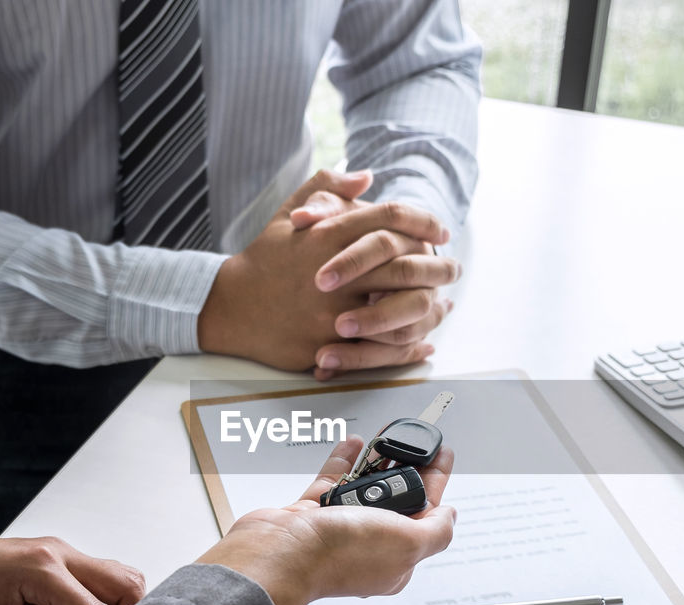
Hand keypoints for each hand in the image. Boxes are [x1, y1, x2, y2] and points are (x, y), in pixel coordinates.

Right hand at [197, 436, 456, 604]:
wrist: (280, 552)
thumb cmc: (338, 554)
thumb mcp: (407, 543)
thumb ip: (436, 531)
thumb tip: (451, 517)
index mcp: (397, 559)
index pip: (426, 517)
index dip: (437, 484)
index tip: (442, 456)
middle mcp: (368, 545)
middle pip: (397, 499)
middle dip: (408, 468)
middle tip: (417, 441)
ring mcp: (339, 528)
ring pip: (364, 487)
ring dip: (377, 461)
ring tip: (388, 436)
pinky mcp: (311, 514)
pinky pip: (332, 481)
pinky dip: (344, 460)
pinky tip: (354, 444)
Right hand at [198, 170, 458, 373]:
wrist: (230, 308)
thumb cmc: (263, 260)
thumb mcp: (288, 214)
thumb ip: (326, 187)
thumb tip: (367, 177)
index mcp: (327, 236)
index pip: (389, 219)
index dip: (423, 222)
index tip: (441, 231)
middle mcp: (334, 273)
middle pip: (403, 264)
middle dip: (436, 267)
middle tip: (453, 268)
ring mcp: (331, 312)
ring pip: (397, 309)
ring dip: (428, 308)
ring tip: (444, 305)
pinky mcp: (327, 345)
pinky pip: (379, 348)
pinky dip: (407, 347)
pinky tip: (424, 343)